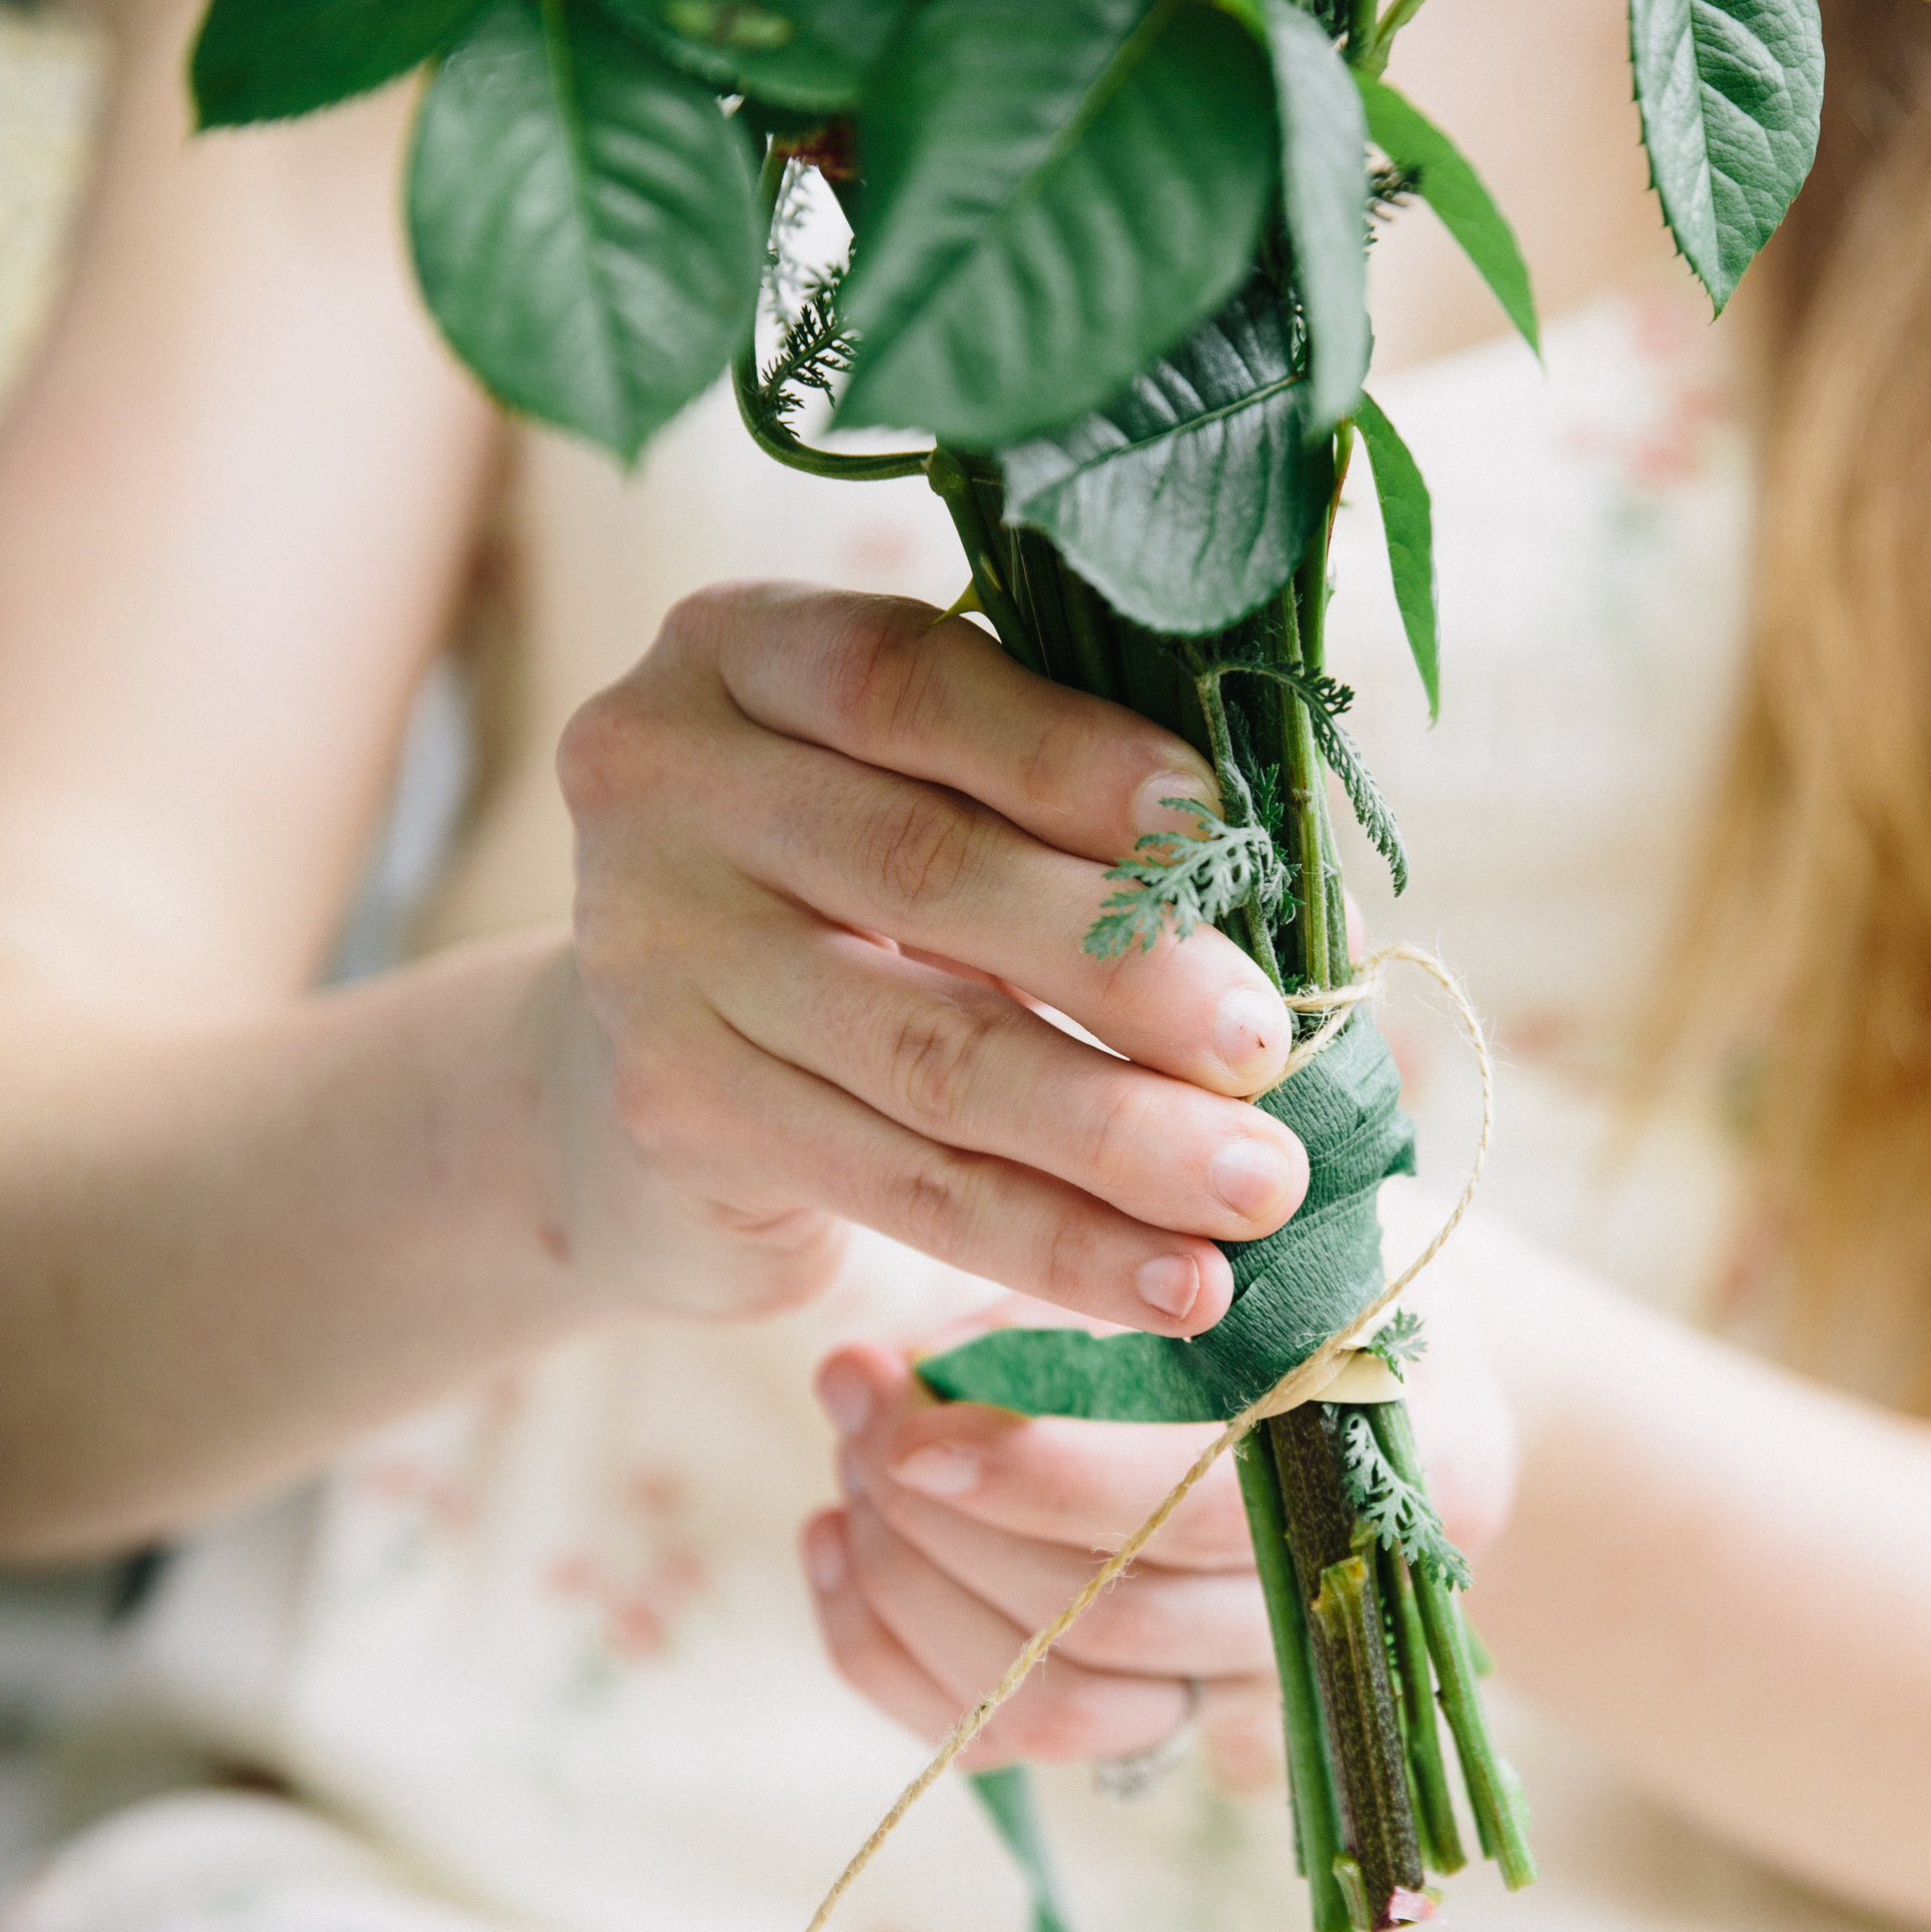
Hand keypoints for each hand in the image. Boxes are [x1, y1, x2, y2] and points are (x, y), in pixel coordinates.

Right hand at [533, 587, 1310, 1324]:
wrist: (647, 1060)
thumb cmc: (851, 887)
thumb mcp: (919, 787)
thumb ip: (1047, 799)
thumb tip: (1282, 894)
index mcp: (735, 648)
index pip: (905, 684)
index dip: (1068, 755)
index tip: (1213, 833)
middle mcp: (657, 779)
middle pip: (923, 872)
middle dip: (1124, 969)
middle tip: (1269, 1046)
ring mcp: (647, 951)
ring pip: (924, 1052)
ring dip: (1117, 1133)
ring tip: (1256, 1187)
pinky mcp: (676, 1110)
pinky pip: (904, 1186)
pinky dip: (1056, 1241)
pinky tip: (1170, 1284)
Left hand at [802, 1221, 1521, 1774]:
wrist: (1390, 1360)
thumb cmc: (1284, 1269)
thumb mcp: (1217, 1237)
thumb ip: (1079, 1290)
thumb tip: (882, 1372)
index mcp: (1378, 1456)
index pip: (1192, 1514)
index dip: (1038, 1479)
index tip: (912, 1426)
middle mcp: (1334, 1601)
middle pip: (1107, 1622)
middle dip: (945, 1528)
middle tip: (855, 1413)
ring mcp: (1249, 1684)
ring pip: (1052, 1703)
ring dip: (912, 1592)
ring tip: (847, 1472)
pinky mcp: (1163, 1725)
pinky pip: (1010, 1742)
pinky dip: (895, 1657)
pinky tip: (832, 1547)